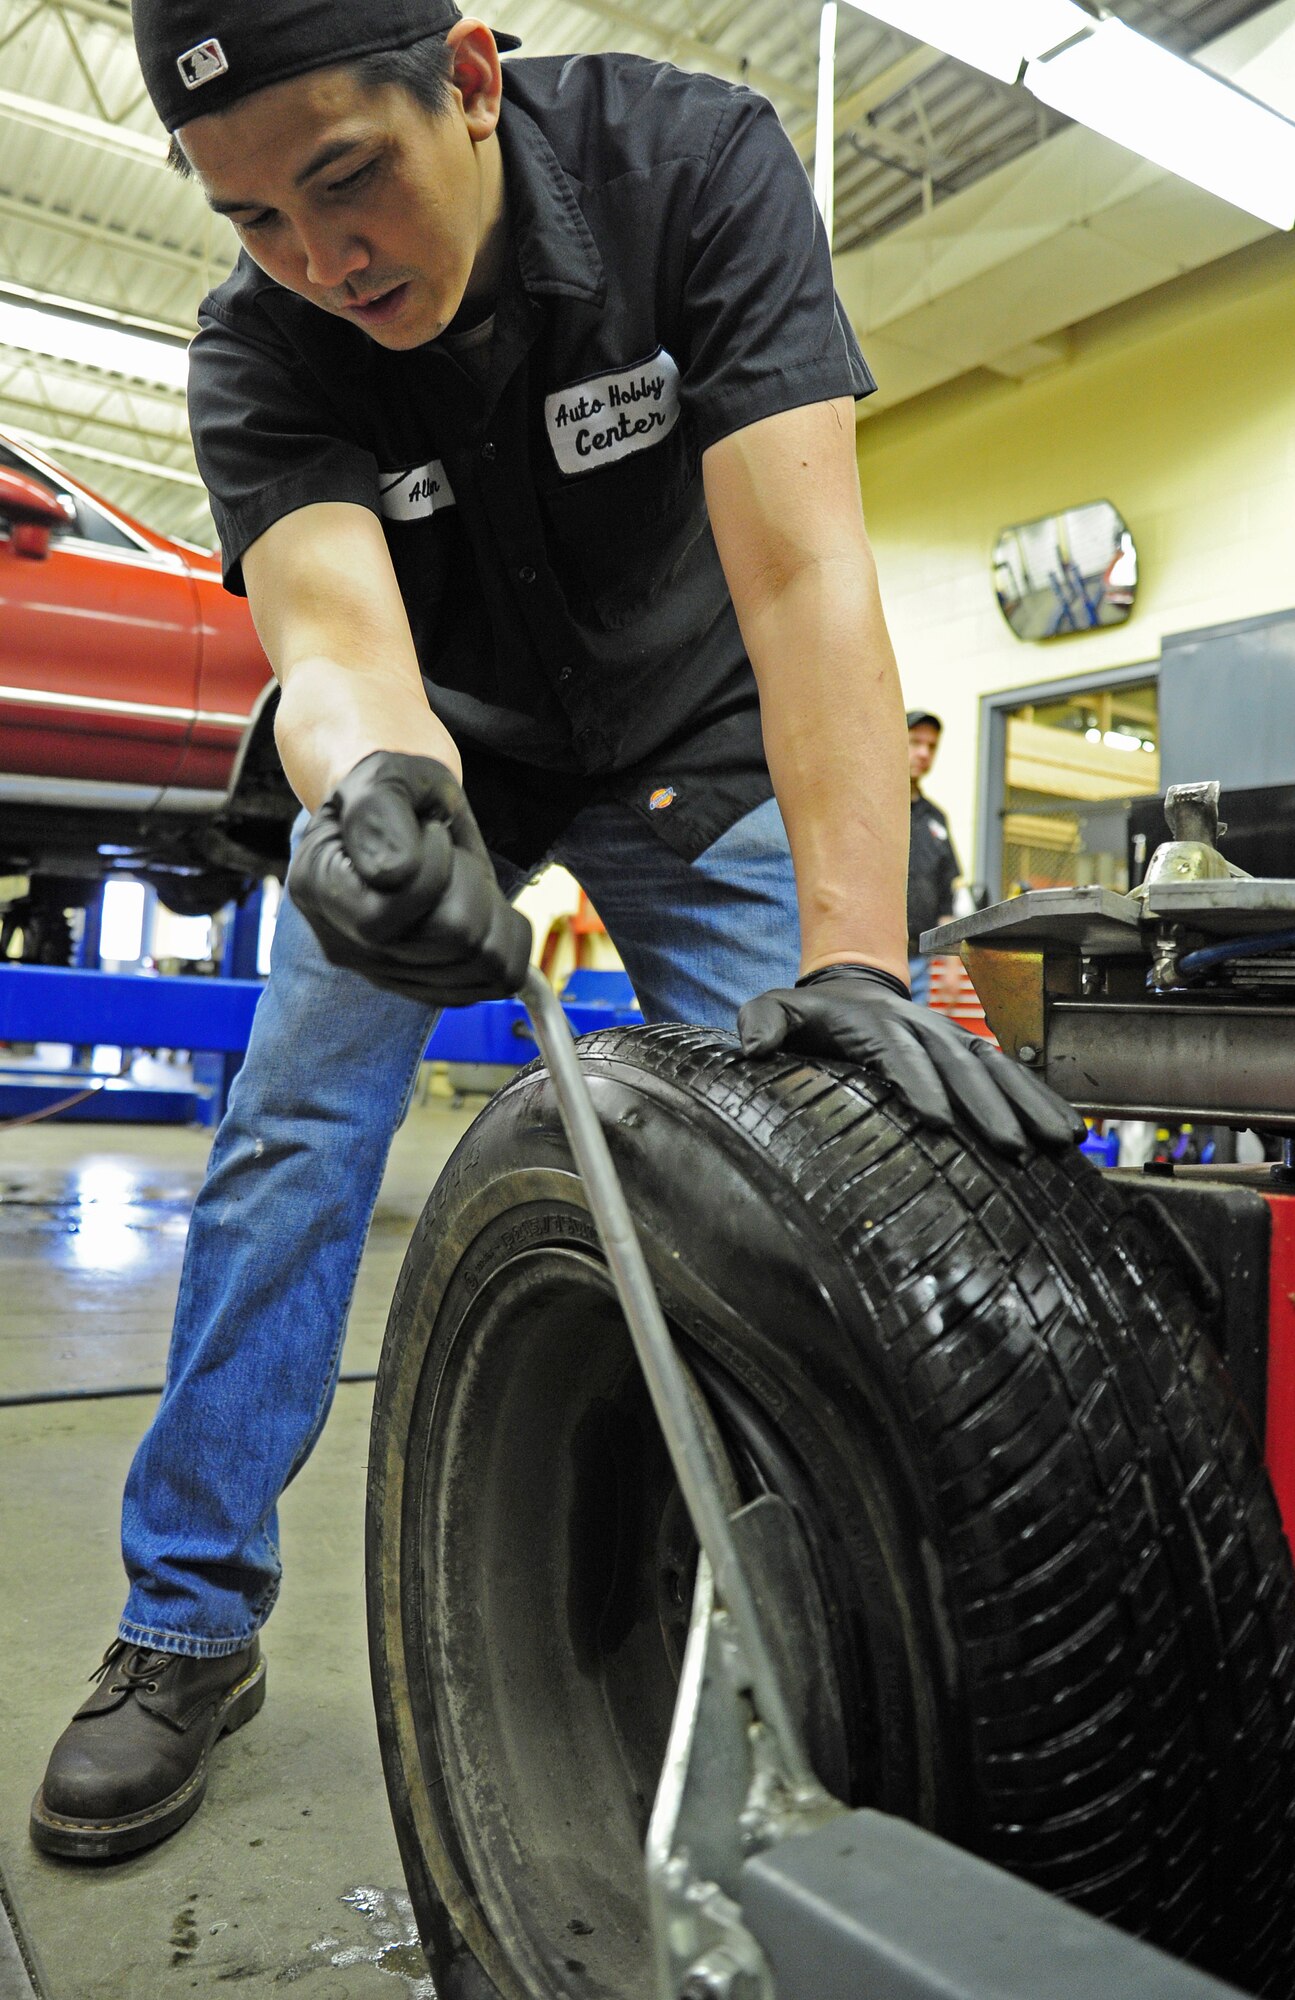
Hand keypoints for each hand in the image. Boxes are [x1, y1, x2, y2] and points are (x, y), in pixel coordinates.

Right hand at [287, 752, 531, 1004]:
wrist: (402, 816)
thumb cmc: (393, 794)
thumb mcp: (384, 778)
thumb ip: (379, 815)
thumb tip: (395, 875)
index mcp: (317, 888)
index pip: (389, 910)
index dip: (434, 866)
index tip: (430, 830)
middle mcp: (346, 944)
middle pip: (452, 937)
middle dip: (471, 884)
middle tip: (451, 856)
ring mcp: (387, 975)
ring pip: (483, 961)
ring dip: (491, 909)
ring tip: (461, 881)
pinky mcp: (430, 988)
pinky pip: (500, 979)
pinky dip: (507, 937)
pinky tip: (481, 908)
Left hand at [737, 964, 1084, 1160]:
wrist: (851, 986)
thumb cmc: (813, 1014)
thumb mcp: (778, 1009)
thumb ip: (762, 1021)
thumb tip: (751, 1047)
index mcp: (877, 1025)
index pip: (899, 1055)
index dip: (918, 1084)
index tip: (937, 1119)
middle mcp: (923, 1029)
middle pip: (959, 1067)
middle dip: (986, 1108)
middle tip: (1008, 1149)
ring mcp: (953, 1040)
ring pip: (998, 1070)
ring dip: (1029, 1105)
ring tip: (1057, 1143)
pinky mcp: (973, 1053)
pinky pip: (1014, 1075)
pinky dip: (1043, 1100)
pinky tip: (1068, 1133)